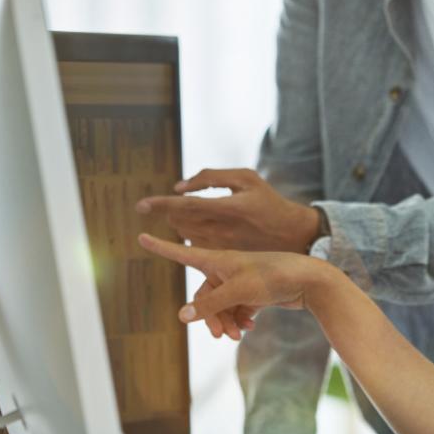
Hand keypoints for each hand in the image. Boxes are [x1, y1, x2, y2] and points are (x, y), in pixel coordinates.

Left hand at [136, 169, 321, 252]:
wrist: (293, 235)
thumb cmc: (268, 201)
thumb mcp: (246, 178)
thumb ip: (211, 177)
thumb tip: (180, 187)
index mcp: (228, 208)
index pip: (185, 205)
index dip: (161, 204)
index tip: (140, 205)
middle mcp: (222, 230)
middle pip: (181, 221)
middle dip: (169, 211)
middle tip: (164, 205)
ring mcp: (222, 246)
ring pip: (185, 234)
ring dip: (178, 222)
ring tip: (183, 214)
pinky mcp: (223, 257)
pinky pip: (195, 245)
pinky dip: (189, 233)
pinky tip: (196, 227)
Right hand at [137, 233, 340, 340]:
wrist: (310, 281)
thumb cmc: (272, 277)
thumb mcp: (237, 292)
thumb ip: (209, 305)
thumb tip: (182, 317)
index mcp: (218, 259)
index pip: (182, 253)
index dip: (161, 247)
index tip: (140, 236)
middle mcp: (226, 268)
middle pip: (204, 295)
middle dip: (209, 316)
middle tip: (220, 335)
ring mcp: (241, 280)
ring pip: (221, 306)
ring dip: (226, 322)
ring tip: (237, 336)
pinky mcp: (255, 292)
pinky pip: (238, 309)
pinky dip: (240, 320)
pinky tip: (249, 329)